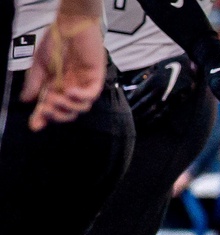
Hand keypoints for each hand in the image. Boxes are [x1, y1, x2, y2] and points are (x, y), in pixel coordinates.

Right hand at [21, 12, 104, 130]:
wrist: (70, 26)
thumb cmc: (55, 42)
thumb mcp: (39, 64)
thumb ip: (35, 82)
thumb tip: (26, 100)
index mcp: (55, 87)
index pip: (50, 107)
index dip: (43, 117)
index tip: (34, 125)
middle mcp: (70, 89)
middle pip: (67, 112)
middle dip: (56, 114)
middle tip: (47, 108)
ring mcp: (83, 85)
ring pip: (80, 107)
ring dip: (67, 106)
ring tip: (56, 96)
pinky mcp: (95, 80)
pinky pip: (91, 95)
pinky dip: (80, 97)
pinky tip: (69, 91)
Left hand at [121, 55, 197, 125]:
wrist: (191, 68)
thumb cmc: (172, 64)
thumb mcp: (155, 66)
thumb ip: (143, 75)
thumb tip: (132, 83)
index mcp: (152, 81)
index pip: (136, 94)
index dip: (129, 100)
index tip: (123, 105)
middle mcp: (158, 91)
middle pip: (143, 104)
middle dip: (134, 111)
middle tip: (126, 117)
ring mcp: (167, 98)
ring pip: (152, 110)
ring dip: (143, 117)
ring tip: (136, 122)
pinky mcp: (175, 102)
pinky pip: (164, 112)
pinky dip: (156, 118)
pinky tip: (150, 122)